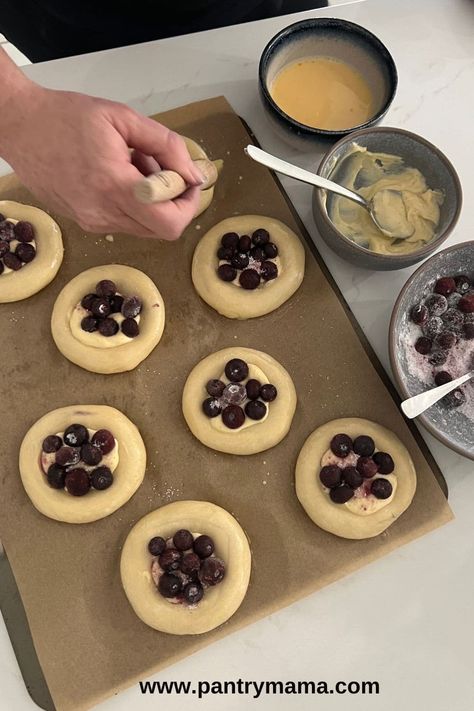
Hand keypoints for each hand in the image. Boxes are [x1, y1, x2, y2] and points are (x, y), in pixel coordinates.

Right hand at [0, 84, 202, 237]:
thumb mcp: (124, 118)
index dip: (189, 205)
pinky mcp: (84, 222)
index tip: (186, 180)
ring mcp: (92, 222)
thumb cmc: (68, 116)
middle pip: (161, 230)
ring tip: (133, 167)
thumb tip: (194, 174)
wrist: (19, 126)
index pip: (170, 223)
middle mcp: (103, 213)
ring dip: (152, 202)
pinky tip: (117, 176)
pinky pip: (123, 222)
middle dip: (173, 202)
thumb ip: (167, 146)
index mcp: (114, 186)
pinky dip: (132, 204)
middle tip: (162, 170)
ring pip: (143, 227)